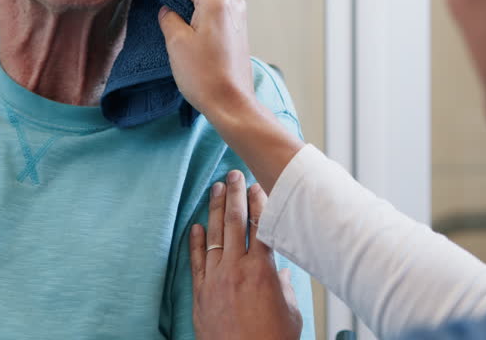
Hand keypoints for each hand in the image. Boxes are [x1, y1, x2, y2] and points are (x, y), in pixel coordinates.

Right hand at [156, 0, 256, 121]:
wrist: (232, 104)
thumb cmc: (204, 75)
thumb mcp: (176, 42)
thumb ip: (169, 16)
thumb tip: (169, 9)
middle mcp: (231, 2)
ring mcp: (237, 15)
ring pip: (205, 0)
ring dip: (186, 0)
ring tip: (164, 1)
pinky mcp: (237, 29)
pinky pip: (212, 12)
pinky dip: (197, 12)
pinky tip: (183, 18)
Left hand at [190, 170, 301, 339]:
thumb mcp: (290, 311)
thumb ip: (284, 285)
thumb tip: (281, 273)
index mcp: (262, 270)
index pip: (260, 225)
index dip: (259, 202)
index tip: (257, 185)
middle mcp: (236, 269)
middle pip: (234, 222)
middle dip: (234, 195)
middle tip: (234, 174)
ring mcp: (215, 280)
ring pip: (214, 235)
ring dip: (214, 209)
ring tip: (215, 189)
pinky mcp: (201, 294)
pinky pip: (197, 262)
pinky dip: (195, 242)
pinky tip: (195, 226)